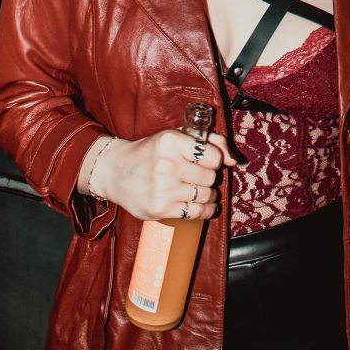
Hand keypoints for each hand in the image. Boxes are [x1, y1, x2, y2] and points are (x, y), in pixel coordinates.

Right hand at [89, 130, 236, 220]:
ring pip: (206, 195)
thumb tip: (234, 160)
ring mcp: (163, 189)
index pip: (213, 156)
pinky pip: (196, 212)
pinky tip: (205, 205)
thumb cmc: (151, 152)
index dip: (214, 160)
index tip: (207, 161)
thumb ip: (211, 141)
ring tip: (200, 189)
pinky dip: (206, 210)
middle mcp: (167, 165)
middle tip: (199, 176)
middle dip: (209, 177)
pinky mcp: (161, 209)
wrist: (115, 171)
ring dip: (209, 194)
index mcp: (171, 142)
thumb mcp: (177, 136)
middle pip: (210, 177)